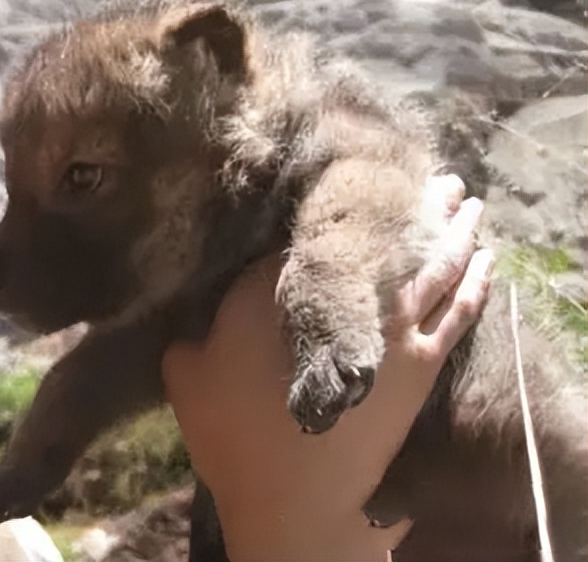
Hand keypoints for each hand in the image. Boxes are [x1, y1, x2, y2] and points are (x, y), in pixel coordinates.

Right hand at [161, 175, 492, 561]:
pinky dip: (473, 278)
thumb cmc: (229, 431)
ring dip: (448, 224)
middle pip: (379, 230)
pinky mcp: (421, 360)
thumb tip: (193, 315)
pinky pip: (457, 307)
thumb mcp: (182, 368)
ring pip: (427, 259)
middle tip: (421, 171)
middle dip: (405, 198)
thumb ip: (190, 331)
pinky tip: (483, 257)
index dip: (322, 202)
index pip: (301, 228)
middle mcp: (334, 288)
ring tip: (456, 194)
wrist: (292, 494)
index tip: (337, 181)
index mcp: (268, 280)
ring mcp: (387, 323)